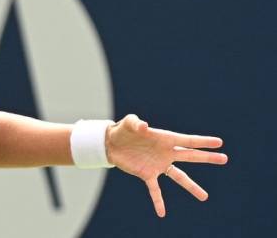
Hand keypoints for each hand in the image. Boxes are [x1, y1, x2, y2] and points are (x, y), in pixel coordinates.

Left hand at [106, 114, 227, 217]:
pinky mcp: (147, 174)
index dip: (202, 142)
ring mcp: (158, 165)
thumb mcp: (129, 123)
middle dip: (207, 157)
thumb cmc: (123, 130)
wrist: (111, 143)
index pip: (187, 140)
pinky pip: (155, 190)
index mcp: (164, 138)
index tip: (219, 143)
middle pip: (190, 156)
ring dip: (191, 186)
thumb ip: (136, 123)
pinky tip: (162, 213)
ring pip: (179, 177)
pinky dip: (158, 201)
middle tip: (224, 159)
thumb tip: (144, 126)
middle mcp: (165, 152)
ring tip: (204, 197)